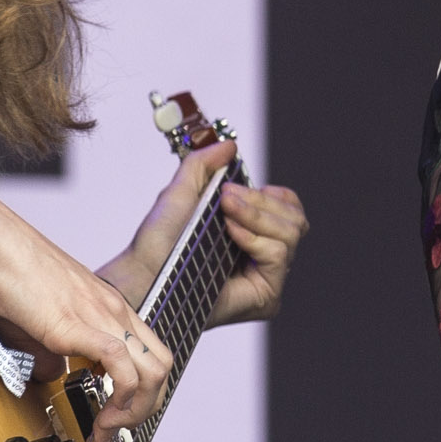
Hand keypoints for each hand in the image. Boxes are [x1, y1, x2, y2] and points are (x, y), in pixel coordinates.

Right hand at [0, 187, 169, 441]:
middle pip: (163, 367)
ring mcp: (100, 315)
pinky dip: (118, 400)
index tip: (114, 417)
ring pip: (153, 372)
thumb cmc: (6, 269)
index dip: (142, 393)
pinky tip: (97, 415)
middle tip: (112, 430)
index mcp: (108, 306)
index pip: (151, 354)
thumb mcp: (38, 318)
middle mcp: (113, 309)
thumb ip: (51, 348)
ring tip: (104, 430)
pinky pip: (121, 366)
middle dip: (145, 409)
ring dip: (134, 413)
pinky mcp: (76, 324)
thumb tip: (53, 375)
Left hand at [95, 141, 310, 327]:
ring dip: (257, 216)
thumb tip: (229, 146)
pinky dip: (255, 238)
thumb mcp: (181, 191)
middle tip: (226, 199)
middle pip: (295, 218)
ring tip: (226, 215)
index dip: (272, 194)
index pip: (289, 209)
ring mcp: (266, 276)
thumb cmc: (157, 243)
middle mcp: (262, 255)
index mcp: (250, 232)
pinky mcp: (266, 295)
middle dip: (261, 202)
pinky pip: (278, 254)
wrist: (144, 272)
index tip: (236, 189)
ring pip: (291, 233)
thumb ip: (204, 163)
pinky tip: (231, 233)